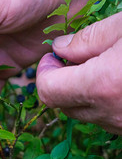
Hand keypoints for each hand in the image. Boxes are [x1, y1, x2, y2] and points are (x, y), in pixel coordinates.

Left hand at [37, 12, 121, 134]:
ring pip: (84, 114)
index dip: (45, 71)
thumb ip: (86, 39)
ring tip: (101, 67)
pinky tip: (117, 80)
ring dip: (82, 94)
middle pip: (61, 105)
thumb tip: (59, 49)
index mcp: (101, 85)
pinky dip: (103, 103)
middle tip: (76, 60)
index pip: (47, 90)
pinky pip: (107, 119)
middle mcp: (110, 113)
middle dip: (60, 82)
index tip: (55, 56)